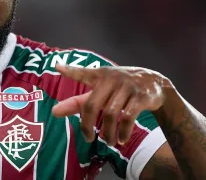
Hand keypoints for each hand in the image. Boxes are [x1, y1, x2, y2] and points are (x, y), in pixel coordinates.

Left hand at [52, 64, 171, 145]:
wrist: (155, 83)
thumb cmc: (119, 88)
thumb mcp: (99, 91)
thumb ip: (77, 102)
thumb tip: (53, 112)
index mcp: (99, 75)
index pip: (82, 73)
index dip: (70, 71)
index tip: (58, 67)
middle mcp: (111, 79)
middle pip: (91, 105)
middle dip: (86, 125)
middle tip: (87, 139)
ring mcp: (127, 87)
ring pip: (110, 114)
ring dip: (108, 132)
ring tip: (108, 142)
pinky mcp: (141, 97)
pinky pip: (128, 117)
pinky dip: (123, 132)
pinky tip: (121, 140)